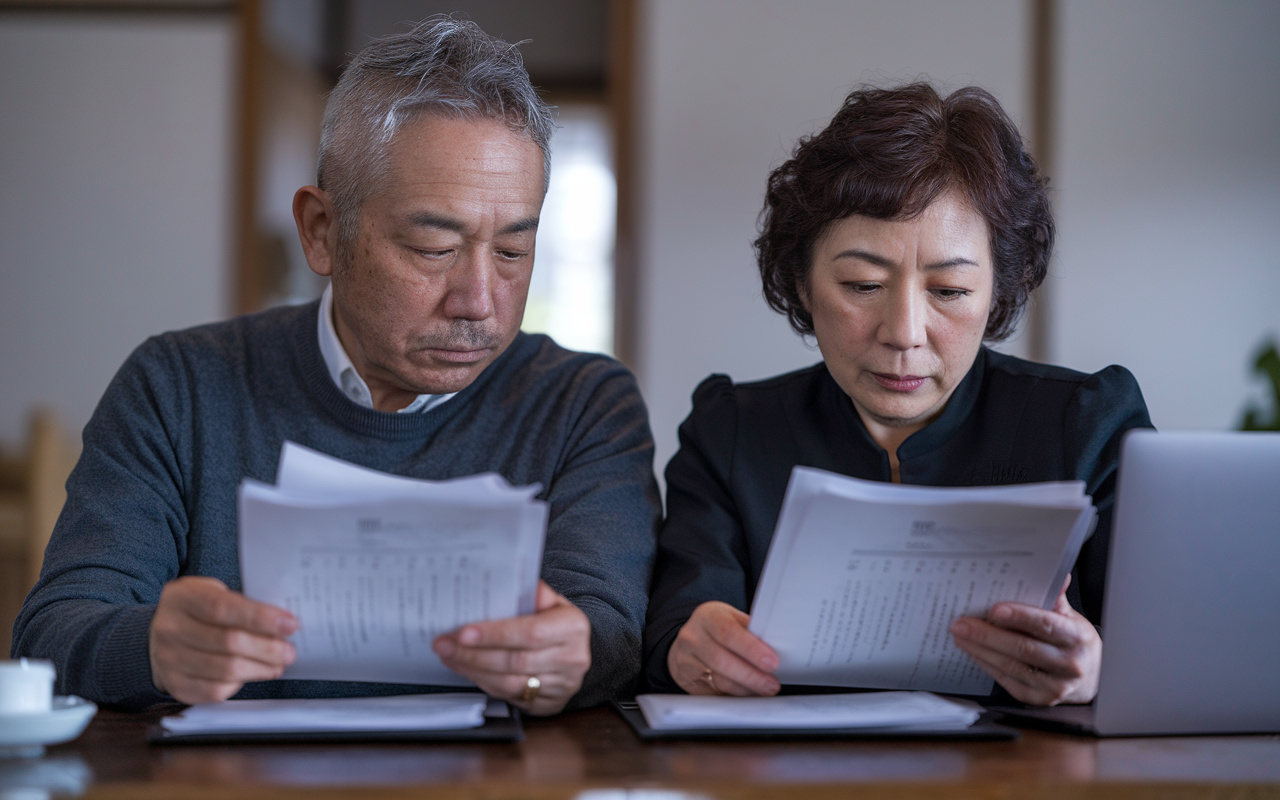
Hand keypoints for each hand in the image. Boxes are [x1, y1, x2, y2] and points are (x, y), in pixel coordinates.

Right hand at [149, 576, 297, 703]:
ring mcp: (169, 660)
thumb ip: (241, 604)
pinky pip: (215, 690)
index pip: (223, 608)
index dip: (260, 618)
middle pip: (228, 642)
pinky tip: (253, 673)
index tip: (290, 624)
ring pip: (225, 670)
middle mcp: (170, 629)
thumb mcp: (213, 593)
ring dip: (260, 668)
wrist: (159, 636)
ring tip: (278, 663)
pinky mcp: (176, 685)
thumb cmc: (198, 612)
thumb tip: (281, 623)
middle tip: (289, 651)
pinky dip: (240, 683)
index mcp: (182, 597)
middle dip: (267, 648)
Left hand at [432, 581, 589, 715]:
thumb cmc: (556, 621)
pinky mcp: (549, 704)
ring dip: (473, 670)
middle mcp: (572, 658)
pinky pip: (509, 696)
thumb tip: (504, 583)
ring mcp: (562, 685)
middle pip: (515, 660)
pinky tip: (467, 669)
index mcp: (573, 627)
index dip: (495, 634)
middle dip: (474, 654)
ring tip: (449, 656)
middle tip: (444, 644)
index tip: (464, 633)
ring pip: (509, 683)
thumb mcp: (551, 600)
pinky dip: (483, 682)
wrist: (575, 651)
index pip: (530, 632)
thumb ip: (530, 592)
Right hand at [667, 601, 779, 695]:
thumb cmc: (718, 628)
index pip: (729, 633)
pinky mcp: (686, 681)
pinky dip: (735, 696)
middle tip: (772, 684)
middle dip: (751, 676)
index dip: (751, 649)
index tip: (772, 662)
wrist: (689, 639)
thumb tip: (777, 648)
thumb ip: (750, 631)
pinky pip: (714, 693)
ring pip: (718, 681)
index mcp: (707, 617)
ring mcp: (686, 661)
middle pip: (722, 661)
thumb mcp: (732, 620)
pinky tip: (748, 694)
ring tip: (764, 690)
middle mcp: (693, 638)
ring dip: (745, 689)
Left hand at [950, 576, 1100, 705]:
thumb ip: (1055, 599)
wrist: (1091, 678)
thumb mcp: (1071, 618)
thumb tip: (1055, 573)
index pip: (1045, 625)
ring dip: (980, 649)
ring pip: (1010, 666)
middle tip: (961, 623)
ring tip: (960, 636)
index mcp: (1077, 638)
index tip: (994, 610)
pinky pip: (1007, 680)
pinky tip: (973, 652)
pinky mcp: (1038, 699)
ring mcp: (1054, 686)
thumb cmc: (1074, 642)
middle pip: (1022, 648)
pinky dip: (987, 664)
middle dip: (987, 635)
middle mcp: (1068, 664)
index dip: (1019, 617)